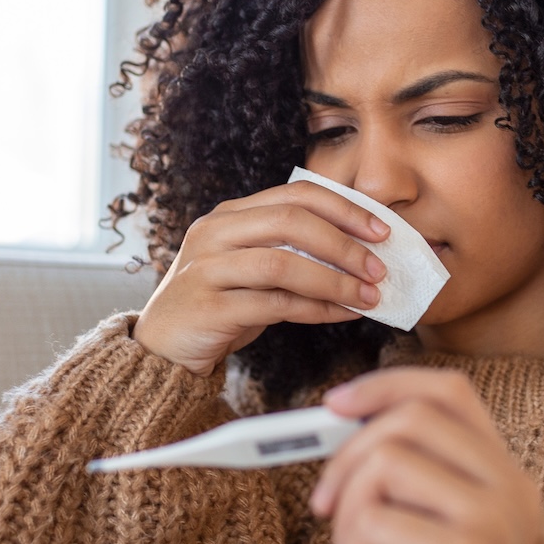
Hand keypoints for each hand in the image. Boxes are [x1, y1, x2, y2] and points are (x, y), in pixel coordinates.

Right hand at [135, 182, 390, 375]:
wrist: (162, 349)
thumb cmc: (218, 305)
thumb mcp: (251, 269)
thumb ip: (293, 255)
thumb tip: (361, 257)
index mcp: (229, 215)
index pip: (295, 194)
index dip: (344, 208)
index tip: (382, 230)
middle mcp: (214, 233)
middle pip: (290, 221)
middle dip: (344, 243)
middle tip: (379, 267)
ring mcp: (206, 269)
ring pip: (282, 264)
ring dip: (334, 280)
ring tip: (369, 296)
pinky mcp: (208, 308)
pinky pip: (274, 304)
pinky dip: (316, 308)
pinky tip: (342, 314)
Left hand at [312, 368, 543, 543]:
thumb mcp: (436, 529)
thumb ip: (409, 481)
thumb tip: (337, 425)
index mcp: (504, 474)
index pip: (451, 394)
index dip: (388, 386)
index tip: (335, 404)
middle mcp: (509, 488)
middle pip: (411, 421)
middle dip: (347, 455)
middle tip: (324, 505)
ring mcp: (493, 518)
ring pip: (388, 462)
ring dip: (350, 512)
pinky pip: (379, 519)